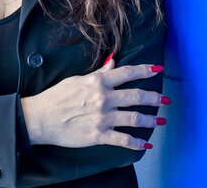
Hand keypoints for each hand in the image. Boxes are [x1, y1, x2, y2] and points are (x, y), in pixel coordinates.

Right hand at [21, 57, 168, 150]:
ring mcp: (102, 117)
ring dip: (150, 119)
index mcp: (98, 81)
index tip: (158, 70)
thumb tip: (113, 63)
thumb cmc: (57, 97)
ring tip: (160, 120)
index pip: (128, 72)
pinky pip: (123, 139)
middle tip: (165, 99)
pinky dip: (137, 142)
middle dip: (154, 98)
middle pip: (136, 96)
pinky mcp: (98, 135)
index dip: (145, 70)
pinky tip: (146, 143)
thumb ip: (99, 73)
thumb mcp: (78, 80)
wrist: (40, 118)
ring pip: (134, 118)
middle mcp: (103, 98)